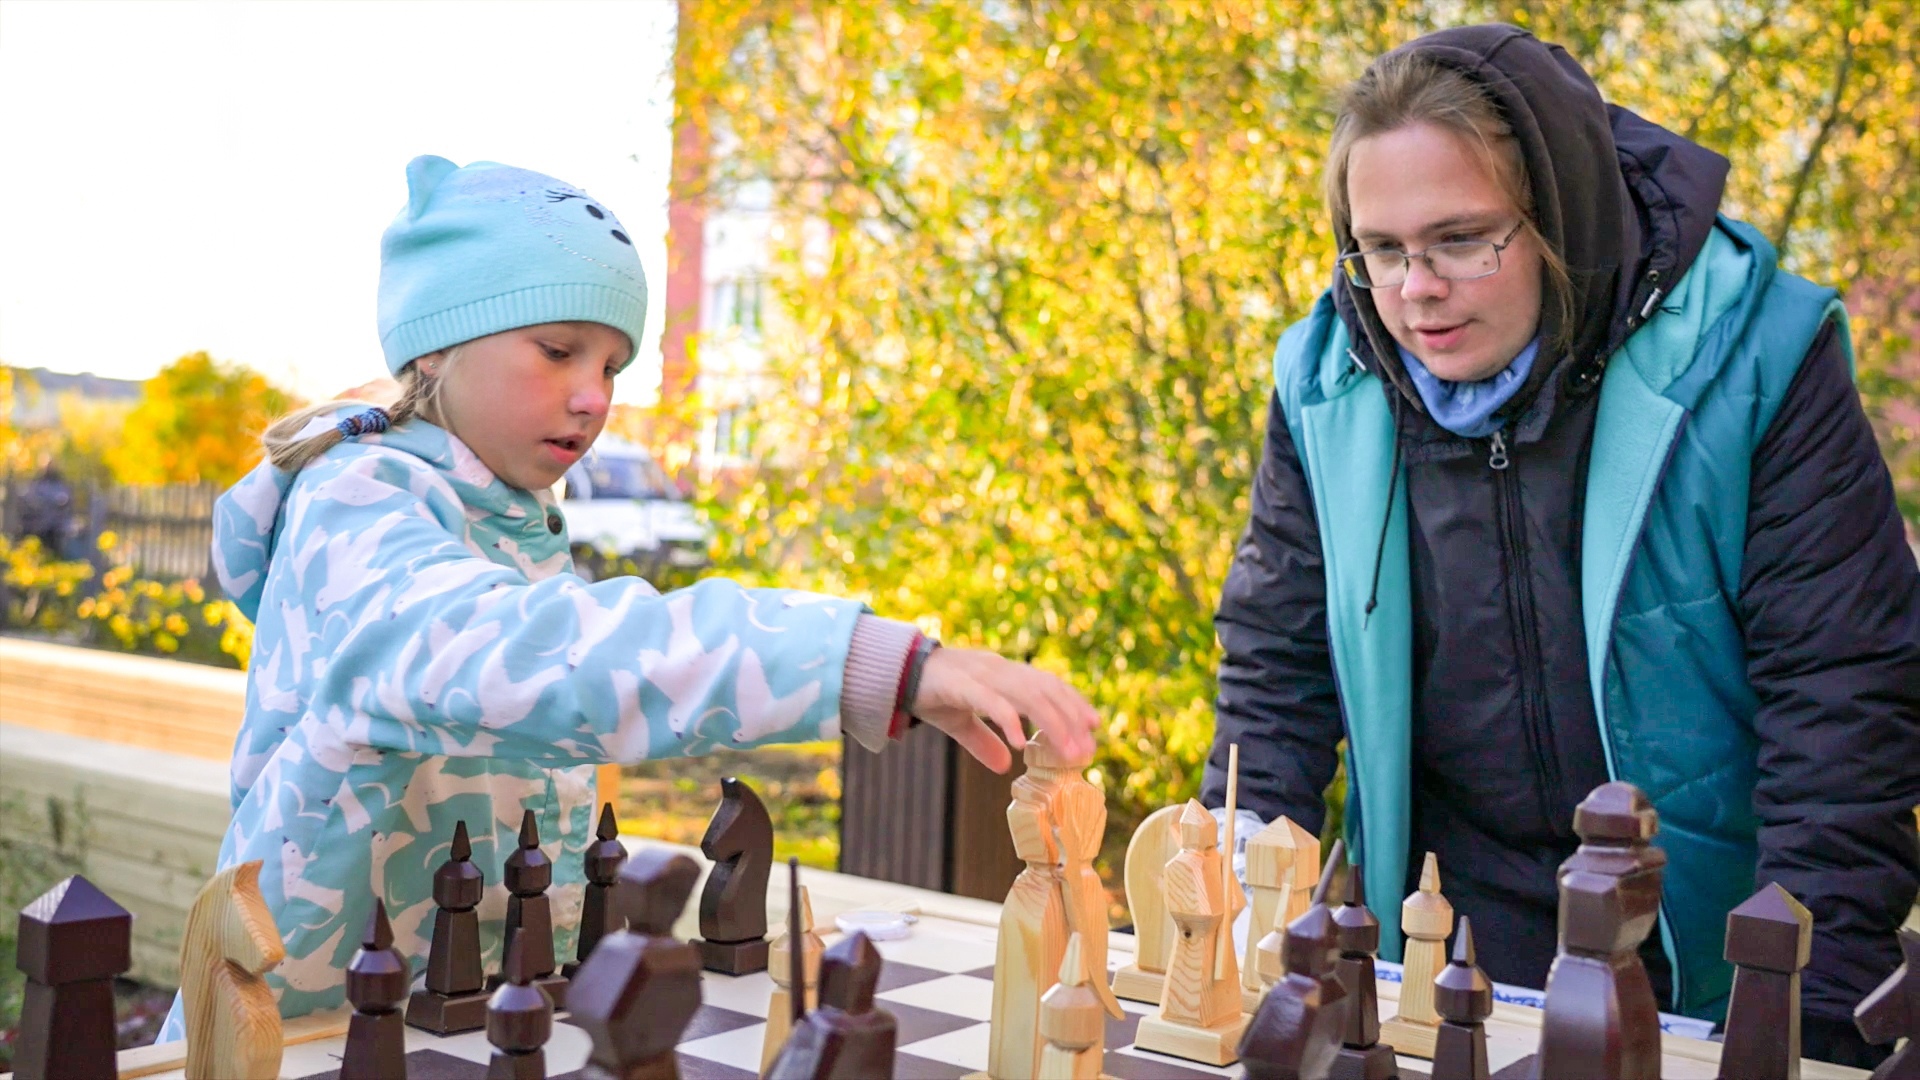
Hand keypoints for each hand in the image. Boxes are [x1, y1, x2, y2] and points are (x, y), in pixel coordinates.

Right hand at [909, 646, 1099, 771]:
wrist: (895, 672)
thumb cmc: (931, 693)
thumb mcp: (961, 722)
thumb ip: (983, 742)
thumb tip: (1004, 765)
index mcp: (1003, 674)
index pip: (1048, 684)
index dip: (1073, 702)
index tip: (1094, 725)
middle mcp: (998, 670)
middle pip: (1045, 690)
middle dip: (1071, 719)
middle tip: (1087, 750)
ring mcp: (981, 674)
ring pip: (1028, 696)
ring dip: (1052, 723)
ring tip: (1068, 751)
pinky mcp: (961, 684)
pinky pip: (991, 702)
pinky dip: (1009, 721)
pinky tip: (1022, 742)